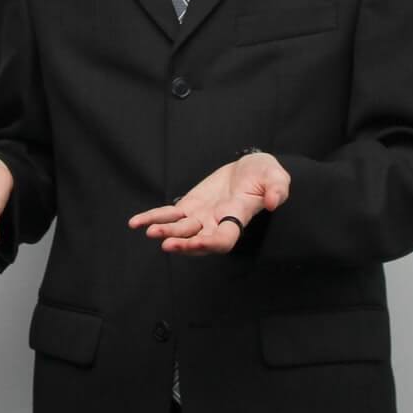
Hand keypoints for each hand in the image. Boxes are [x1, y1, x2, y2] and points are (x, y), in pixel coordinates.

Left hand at [127, 151, 291, 254]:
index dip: (211, 243)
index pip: (224, 240)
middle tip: (165, 243)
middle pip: (197, 241)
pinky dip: (152, 218)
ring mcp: (201, 217)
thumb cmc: (265, 174)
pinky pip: (168, 216)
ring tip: (147, 230)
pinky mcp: (189, 207)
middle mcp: (217, 224)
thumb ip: (277, 190)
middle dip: (182, 244)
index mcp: (238, 218)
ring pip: (180, 230)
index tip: (198, 243)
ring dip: (164, 232)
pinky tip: (135, 223)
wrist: (249, 168)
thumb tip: (273, 203)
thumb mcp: (277, 177)